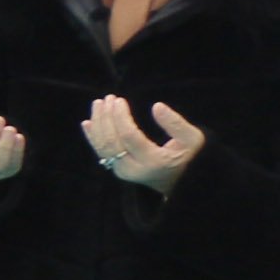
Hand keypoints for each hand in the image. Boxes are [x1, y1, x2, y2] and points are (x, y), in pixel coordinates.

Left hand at [85, 92, 209, 195]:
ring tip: (98, 104)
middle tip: (107, 98)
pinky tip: (87, 123)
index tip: (118, 100)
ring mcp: (124, 172)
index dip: (120, 117)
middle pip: (112, 141)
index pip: (129, 136)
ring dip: (98, 124)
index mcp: (155, 161)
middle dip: (106, 117)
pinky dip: (92, 137)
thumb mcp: (192, 140)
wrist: (183, 181)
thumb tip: (157, 106)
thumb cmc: (190, 156)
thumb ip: (176, 123)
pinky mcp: (119, 172)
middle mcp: (135, 169)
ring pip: (103, 147)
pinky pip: (101, 154)